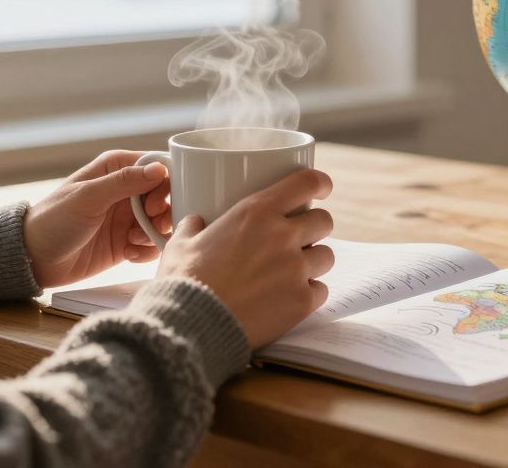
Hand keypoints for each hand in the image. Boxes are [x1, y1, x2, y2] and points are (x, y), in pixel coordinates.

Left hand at [23, 151, 173, 287]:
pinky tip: (128, 255)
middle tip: (149, 225)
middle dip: (162, 213)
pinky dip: (146, 250)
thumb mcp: (88, 197)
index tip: (155, 204)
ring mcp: (128, 217)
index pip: (157, 166)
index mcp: (116, 169)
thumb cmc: (54, 220)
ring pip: (162, 221)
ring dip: (155, 233)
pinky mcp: (127, 242)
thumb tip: (159, 169)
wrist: (35, 259)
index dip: (165, 184)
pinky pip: (152, 243)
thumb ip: (124, 181)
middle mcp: (126, 190)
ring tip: (133, 241)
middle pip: (166, 195)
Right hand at [158, 168, 334, 347]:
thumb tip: (194, 222)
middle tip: (300, 238)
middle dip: (315, 227)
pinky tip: (288, 299)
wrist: (190, 325)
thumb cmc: (183, 282)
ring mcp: (296, 269)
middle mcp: (282, 236)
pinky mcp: (301, 301)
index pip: (307, 182)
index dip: (320, 183)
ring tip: (292, 272)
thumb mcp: (180, 244)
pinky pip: (320, 291)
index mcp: (256, 212)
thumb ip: (193, 227)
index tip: (322, 189)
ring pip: (326, 256)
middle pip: (324, 220)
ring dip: (313, 262)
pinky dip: (308, 294)